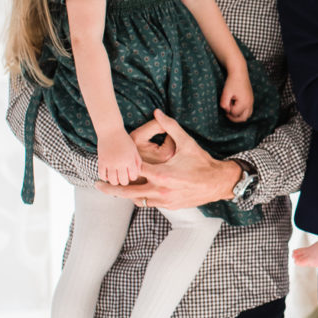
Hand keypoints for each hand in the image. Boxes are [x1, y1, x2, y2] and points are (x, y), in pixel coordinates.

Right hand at [96, 127, 142, 187]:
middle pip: (123, 181)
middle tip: (123, 178)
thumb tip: (136, 175)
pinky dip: (105, 178)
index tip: (130, 174)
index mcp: (130, 160)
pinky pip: (102, 175)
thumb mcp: (134, 150)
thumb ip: (137, 162)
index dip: (132, 177)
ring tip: (116, 178)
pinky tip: (107, 175)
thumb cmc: (124, 139)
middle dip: (124, 181)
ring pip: (112, 181)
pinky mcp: (101, 162)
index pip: (133, 177)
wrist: (110, 130)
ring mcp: (110, 163)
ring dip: (114, 181)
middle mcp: (120, 163)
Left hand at [98, 110, 239, 207]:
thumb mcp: (186, 142)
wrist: (218, 183)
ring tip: (115, 190)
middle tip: (98, 184)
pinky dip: (141, 198)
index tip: (110, 164)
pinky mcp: (170, 206)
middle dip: (112, 189)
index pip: (135, 170)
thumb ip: (169, 126)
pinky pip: (150, 203)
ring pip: (138, 200)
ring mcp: (165, 201)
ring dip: (126, 195)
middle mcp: (161, 190)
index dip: (122, 166)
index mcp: (162, 174)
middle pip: (128, 192)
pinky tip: (136, 193)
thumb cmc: (202, 162)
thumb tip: (157, 111)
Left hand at [221, 66, 252, 121]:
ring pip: (247, 116)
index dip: (228, 110)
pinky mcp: (251, 100)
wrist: (239, 72)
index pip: (234, 114)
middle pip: (242, 118)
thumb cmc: (232, 82)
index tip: (225, 102)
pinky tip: (236, 106)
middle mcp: (250, 104)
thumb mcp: (225, 93)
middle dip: (233, 117)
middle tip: (227, 112)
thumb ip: (224, 104)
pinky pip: (248, 111)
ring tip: (232, 109)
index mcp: (244, 102)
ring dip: (238, 115)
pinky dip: (242, 112)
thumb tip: (226, 111)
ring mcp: (252, 102)